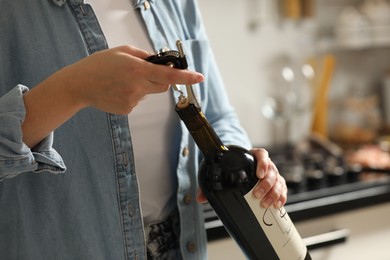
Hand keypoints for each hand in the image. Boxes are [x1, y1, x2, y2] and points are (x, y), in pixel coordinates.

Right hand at [57, 45, 203, 113]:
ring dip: (143, 87)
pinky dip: (133, 95)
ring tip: (122, 81)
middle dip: (160, 80)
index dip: (186, 77)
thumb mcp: (122, 51)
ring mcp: (133, 100)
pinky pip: (138, 101)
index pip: (169, 75)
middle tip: (143, 73)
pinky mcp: (128, 109)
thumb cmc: (99, 65)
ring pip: (149, 93)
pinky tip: (118, 90)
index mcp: (138, 69)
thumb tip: (159, 62)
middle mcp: (137, 86)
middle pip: (164, 86)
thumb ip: (144, 56)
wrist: (79, 85)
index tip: (200, 78)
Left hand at [196, 148, 287, 208]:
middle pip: (271, 170)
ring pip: (278, 180)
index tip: (258, 173)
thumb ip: (209, 183)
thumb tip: (200, 197)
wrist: (238, 168)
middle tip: (256, 195)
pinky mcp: (276, 183)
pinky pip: (282, 188)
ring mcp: (271, 174)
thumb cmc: (231, 168)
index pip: (262, 154)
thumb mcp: (221, 171)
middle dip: (266, 184)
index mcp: (252, 156)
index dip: (263, 162)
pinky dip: (282, 196)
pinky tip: (278, 205)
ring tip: (265, 204)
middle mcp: (265, 164)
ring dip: (274, 193)